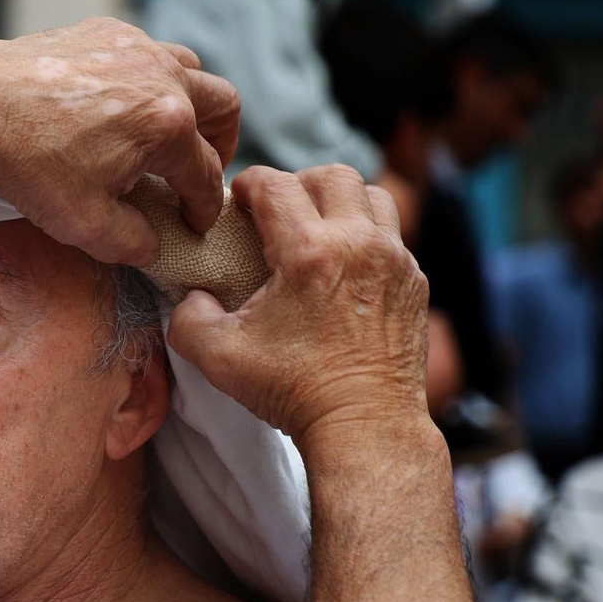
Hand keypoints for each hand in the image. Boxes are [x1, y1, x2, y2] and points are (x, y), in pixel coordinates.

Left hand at [0, 17, 239, 266]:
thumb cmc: (27, 163)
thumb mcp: (85, 225)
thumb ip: (132, 242)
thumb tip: (152, 244)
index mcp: (168, 125)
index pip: (204, 174)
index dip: (203, 207)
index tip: (194, 222)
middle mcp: (162, 76)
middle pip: (223, 106)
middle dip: (222, 143)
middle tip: (201, 170)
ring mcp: (133, 47)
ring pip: (190, 69)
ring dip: (192, 103)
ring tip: (170, 134)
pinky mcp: (102, 31)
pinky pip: (145, 51)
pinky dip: (149, 79)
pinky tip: (121, 105)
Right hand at [166, 165, 429, 448]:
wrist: (364, 426)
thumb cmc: (294, 391)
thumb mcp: (218, 357)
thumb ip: (188, 317)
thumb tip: (191, 297)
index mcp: (311, 252)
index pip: (276, 184)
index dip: (248, 184)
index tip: (237, 201)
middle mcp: (360, 245)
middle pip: (333, 175)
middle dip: (299, 183)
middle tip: (277, 211)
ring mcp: (396, 262)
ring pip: (374, 196)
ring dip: (341, 203)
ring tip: (317, 230)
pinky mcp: (414, 284)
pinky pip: (393, 237)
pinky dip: (366, 238)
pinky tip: (342, 269)